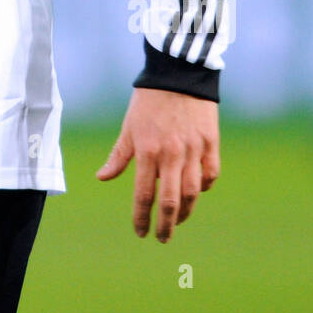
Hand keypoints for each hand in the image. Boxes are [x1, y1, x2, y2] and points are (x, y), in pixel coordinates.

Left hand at [96, 87, 219, 242]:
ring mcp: (194, 149)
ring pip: (193, 192)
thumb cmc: (148, 101)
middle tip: (162, 238)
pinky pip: (210, 174)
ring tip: (177, 220)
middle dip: (165, 224)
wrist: (178, 74)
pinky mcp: (211, 142)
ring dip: (185, 211)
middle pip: (170, 201)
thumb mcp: (129, 127)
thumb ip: (118, 156)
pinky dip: (204, 186)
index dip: (141, 217)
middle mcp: (172, 154)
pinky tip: (196, 192)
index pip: (144, 195)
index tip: (141, 233)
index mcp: (147, 151)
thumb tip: (101, 178)